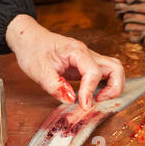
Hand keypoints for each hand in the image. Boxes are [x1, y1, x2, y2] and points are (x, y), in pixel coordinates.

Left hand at [4, 14, 123, 109]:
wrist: (29, 39)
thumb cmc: (33, 50)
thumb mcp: (38, 70)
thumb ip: (55, 86)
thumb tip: (71, 100)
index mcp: (77, 51)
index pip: (93, 73)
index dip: (89, 92)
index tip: (84, 106)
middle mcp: (87, 54)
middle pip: (115, 68)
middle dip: (113, 88)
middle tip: (99, 101)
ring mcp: (88, 59)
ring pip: (114, 70)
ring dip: (113, 87)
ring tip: (98, 99)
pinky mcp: (86, 66)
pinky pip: (104, 74)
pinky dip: (105, 86)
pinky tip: (93, 95)